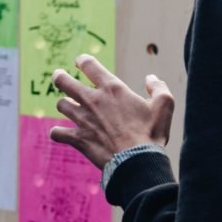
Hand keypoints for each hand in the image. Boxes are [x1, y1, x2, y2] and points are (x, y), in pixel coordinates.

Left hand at [49, 54, 174, 167]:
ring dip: (64, 104)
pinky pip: (57, 133)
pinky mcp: (78, 138)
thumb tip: (151, 78)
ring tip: (67, 106)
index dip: (82, 60)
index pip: (88, 65)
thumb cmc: (151, 133)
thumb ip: (158, 87)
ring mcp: (83, 119)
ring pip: (61, 105)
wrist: (137, 161)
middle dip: (59, 77)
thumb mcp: (164, 105)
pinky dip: (57, 133)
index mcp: (112, 88)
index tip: (80, 62)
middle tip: (58, 76)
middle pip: (64, 81)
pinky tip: (60, 133)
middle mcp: (93, 100)